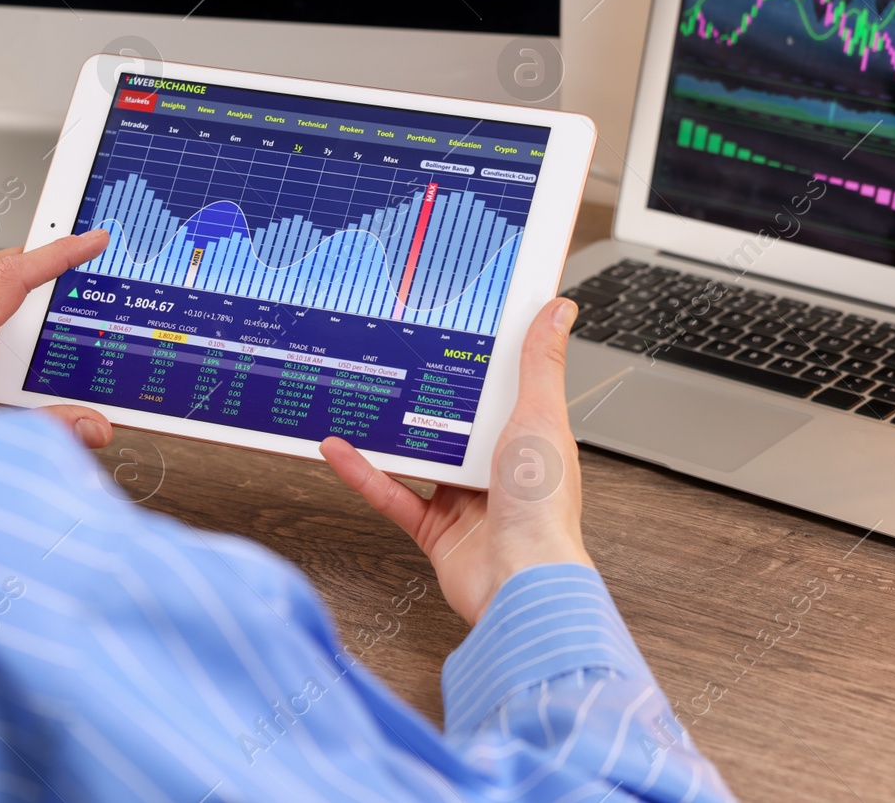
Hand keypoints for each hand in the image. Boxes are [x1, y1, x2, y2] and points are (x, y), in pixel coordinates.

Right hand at [321, 298, 592, 625]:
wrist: (520, 584)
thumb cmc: (542, 510)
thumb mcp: (540, 417)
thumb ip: (540, 365)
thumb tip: (557, 310)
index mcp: (528, 438)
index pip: (501, 389)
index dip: (479, 359)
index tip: (454, 326)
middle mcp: (497, 468)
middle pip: (452, 420)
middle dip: (421, 392)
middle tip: (390, 353)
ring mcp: (464, 500)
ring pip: (417, 454)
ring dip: (385, 429)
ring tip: (356, 393)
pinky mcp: (434, 529)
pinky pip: (391, 493)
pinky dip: (362, 472)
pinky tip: (338, 449)